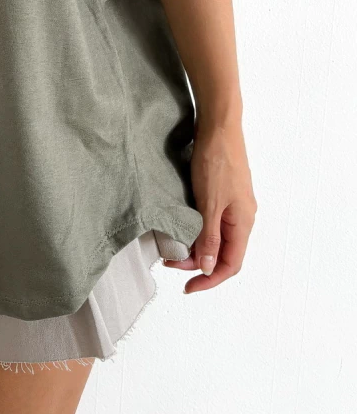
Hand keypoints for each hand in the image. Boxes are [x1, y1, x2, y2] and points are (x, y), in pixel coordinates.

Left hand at [162, 119, 256, 293]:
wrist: (218, 125)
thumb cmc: (215, 161)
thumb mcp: (209, 203)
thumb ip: (209, 237)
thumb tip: (209, 267)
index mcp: (243, 222)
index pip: (231, 264)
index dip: (210, 279)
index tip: (187, 288)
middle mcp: (242, 217)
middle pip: (224, 253)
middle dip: (199, 264)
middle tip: (170, 263)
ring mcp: (234, 204)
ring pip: (218, 238)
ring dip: (197, 248)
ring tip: (173, 250)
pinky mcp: (224, 193)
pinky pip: (214, 223)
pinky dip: (198, 232)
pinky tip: (182, 229)